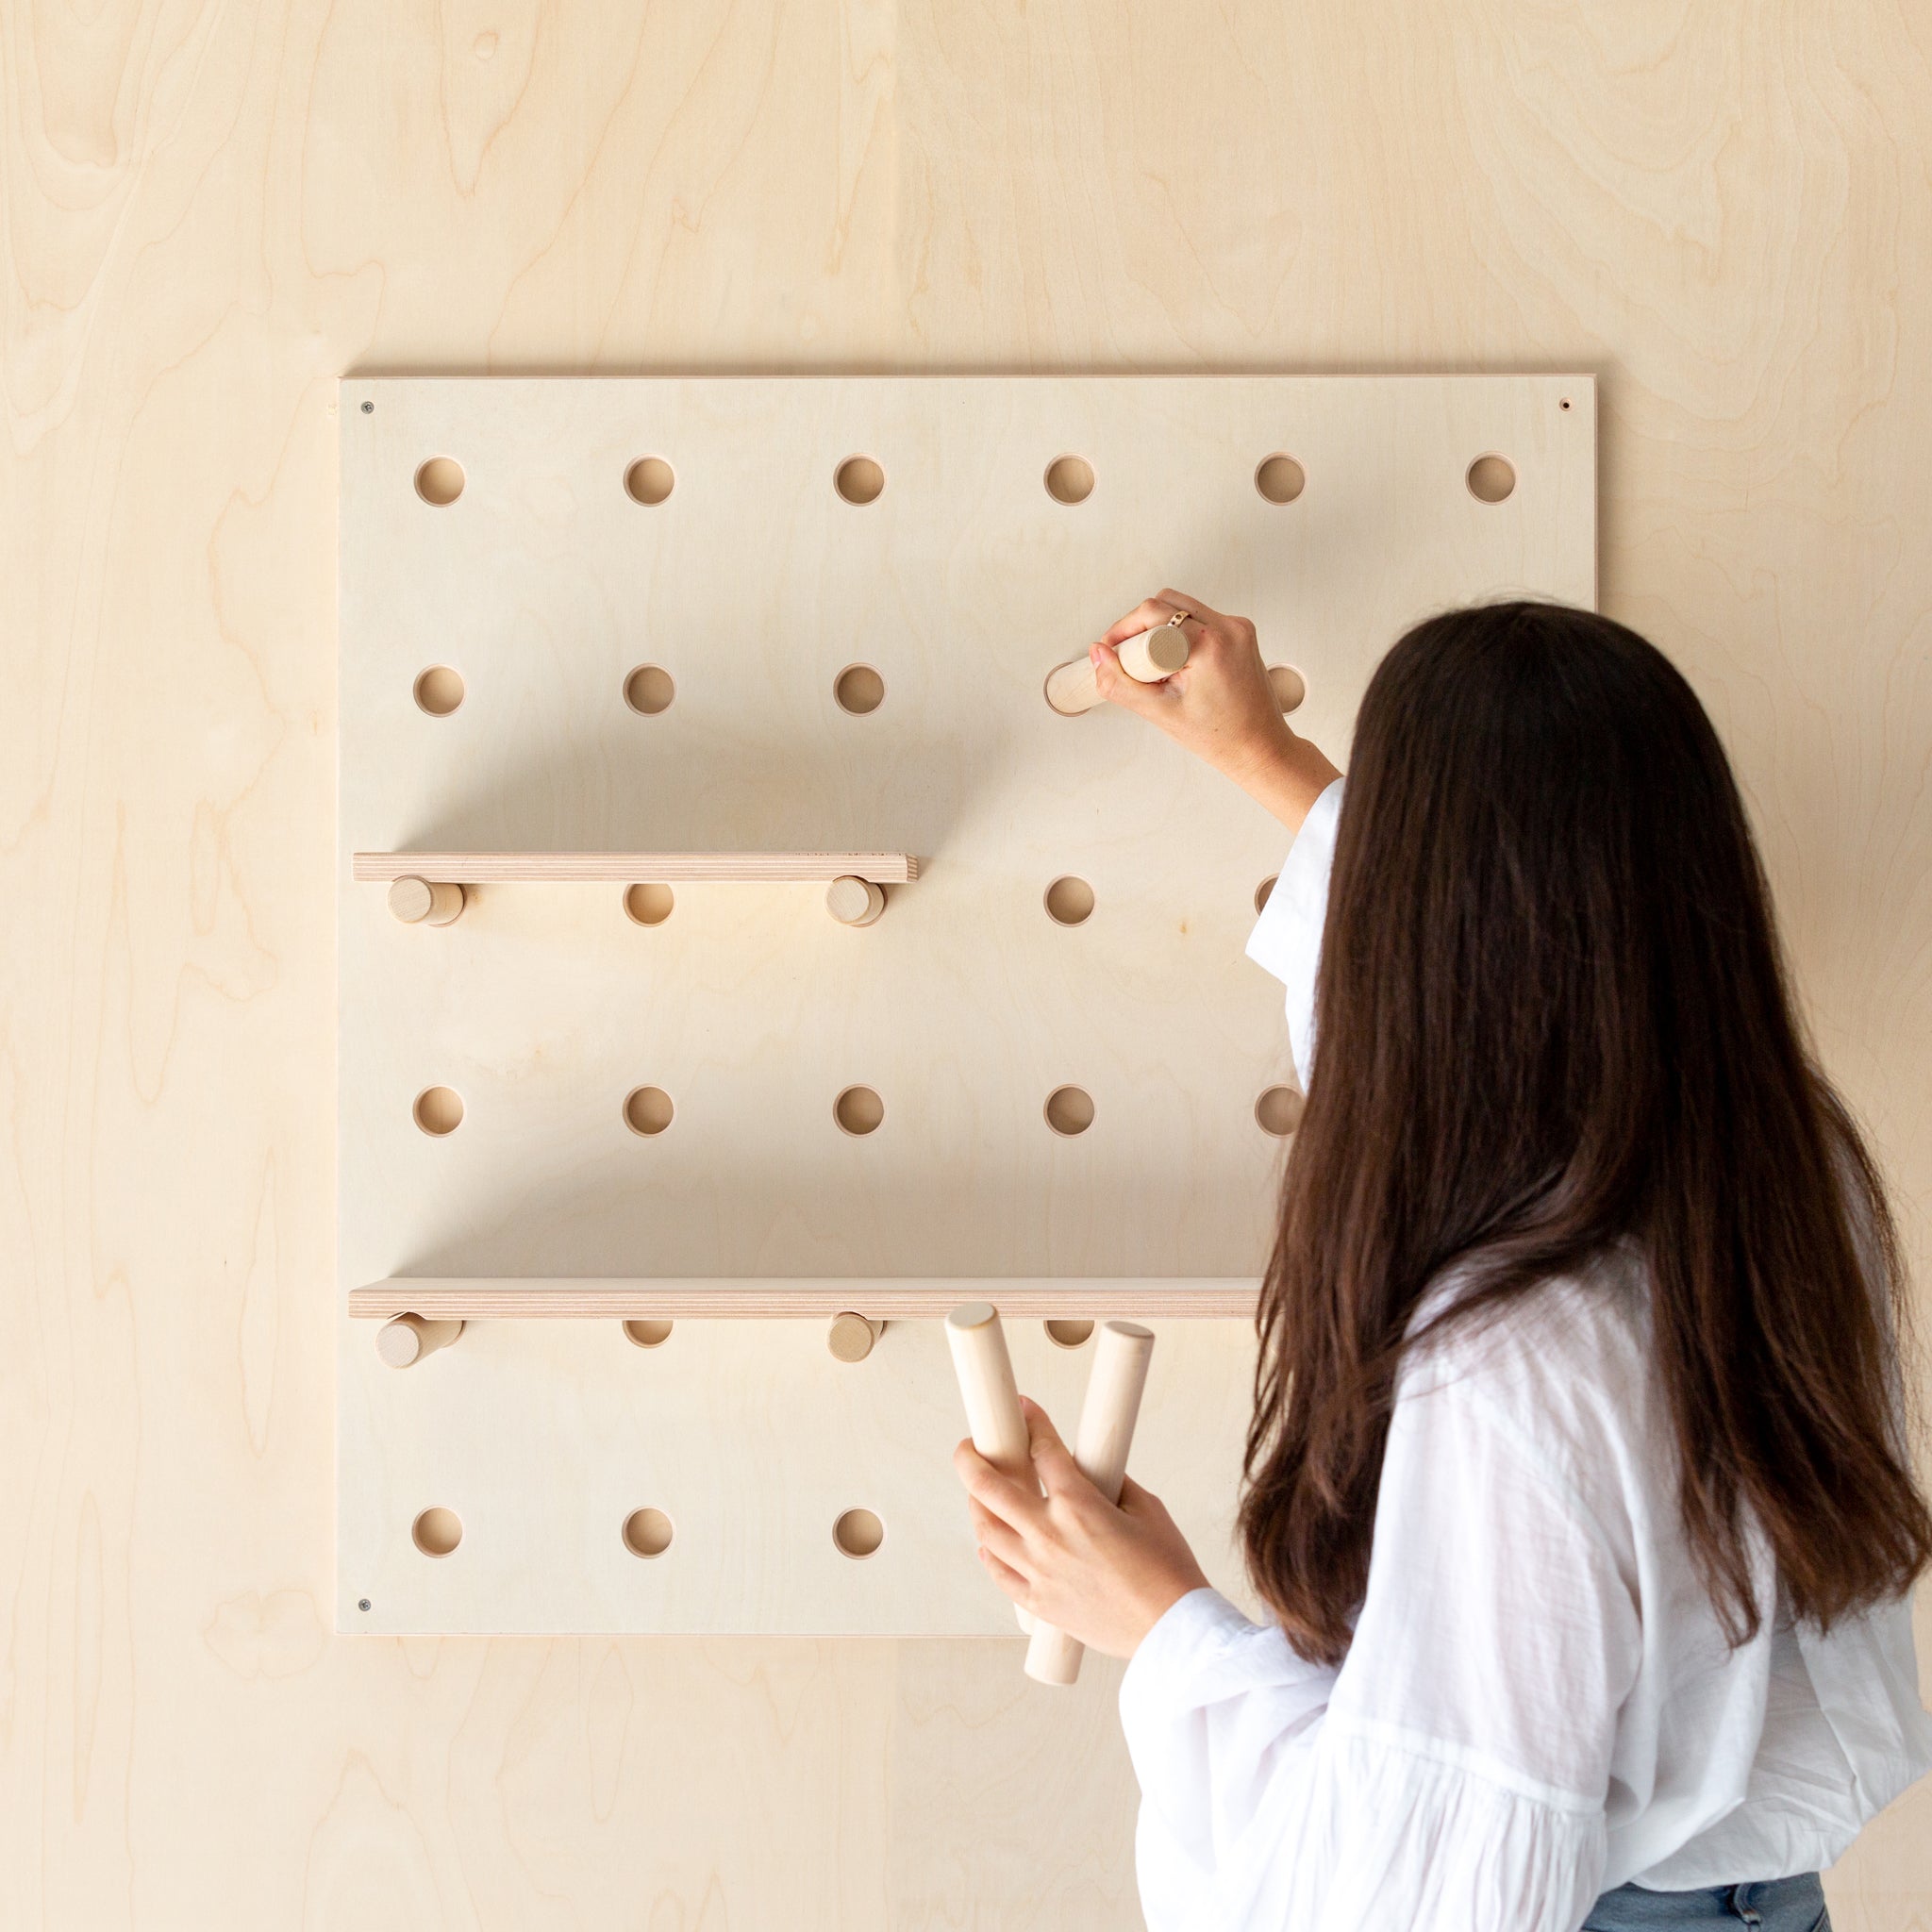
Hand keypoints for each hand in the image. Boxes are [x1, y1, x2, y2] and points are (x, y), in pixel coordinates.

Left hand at [953, 1396, 1210, 1658]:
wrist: (1172, 1631)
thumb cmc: (1167, 1571)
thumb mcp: (1147, 1509)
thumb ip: (1112, 1485)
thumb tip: (1091, 1473)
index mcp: (1079, 1505)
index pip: (1043, 1450)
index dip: (1032, 1423)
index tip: (1026, 1410)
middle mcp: (1050, 1535)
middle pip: (989, 1487)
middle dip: (971, 1458)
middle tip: (968, 1446)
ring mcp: (1039, 1571)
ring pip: (986, 1529)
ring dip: (976, 1504)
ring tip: (977, 1492)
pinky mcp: (1039, 1603)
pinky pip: (999, 1573)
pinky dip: (989, 1553)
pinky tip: (989, 1543)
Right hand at [1092, 588, 1340, 830]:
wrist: (1260, 748)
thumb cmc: (1220, 737)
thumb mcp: (1159, 712)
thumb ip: (1119, 683)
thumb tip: (1098, 654)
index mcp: (1212, 643)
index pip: (1153, 613)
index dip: (1125, 630)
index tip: (1114, 652)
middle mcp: (1230, 627)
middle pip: (1167, 602)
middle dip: (1140, 626)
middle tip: (1132, 661)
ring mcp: (1239, 628)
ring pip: (1182, 607)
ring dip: (1160, 629)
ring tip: (1156, 667)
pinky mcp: (1242, 633)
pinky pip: (1199, 619)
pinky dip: (1180, 635)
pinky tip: (1177, 666)